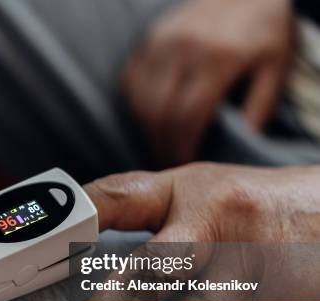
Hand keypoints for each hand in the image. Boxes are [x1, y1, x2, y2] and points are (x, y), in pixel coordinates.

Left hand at [28, 163, 319, 300]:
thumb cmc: (245, 203)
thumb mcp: (193, 188)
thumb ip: (141, 211)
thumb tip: (75, 239)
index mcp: (184, 189)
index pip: (115, 198)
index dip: (71, 221)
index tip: (26, 253)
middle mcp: (215, 226)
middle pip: (143, 279)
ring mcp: (252, 270)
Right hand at [122, 0, 293, 166]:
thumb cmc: (262, 32)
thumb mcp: (275, 68)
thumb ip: (259, 107)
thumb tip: (239, 145)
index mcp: (217, 58)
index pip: (187, 116)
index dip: (182, 147)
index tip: (185, 164)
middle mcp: (183, 47)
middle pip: (159, 112)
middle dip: (161, 144)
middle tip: (169, 161)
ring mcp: (161, 41)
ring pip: (140, 100)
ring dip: (146, 129)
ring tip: (160, 144)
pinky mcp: (148, 39)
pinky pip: (130, 82)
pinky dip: (136, 106)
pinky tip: (151, 119)